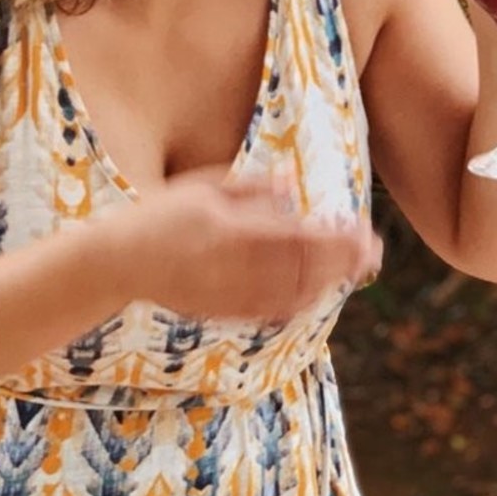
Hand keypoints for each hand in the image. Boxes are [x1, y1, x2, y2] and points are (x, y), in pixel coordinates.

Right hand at [105, 163, 382, 321]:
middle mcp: (239, 268)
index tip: (364, 229)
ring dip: (331, 281)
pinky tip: (317, 287)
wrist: (122, 262)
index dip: (339, 238)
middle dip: (347, 261)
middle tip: (374, 250)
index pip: (303, 238)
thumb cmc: (162, 214)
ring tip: (353, 266)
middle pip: (308, 269)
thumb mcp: (204, 186)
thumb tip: (293, 183)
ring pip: (298, 293)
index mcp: (235, 232)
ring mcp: (234, 295)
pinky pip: (277, 310)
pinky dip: (305, 298)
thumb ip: (252, 187)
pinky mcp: (228, 311)